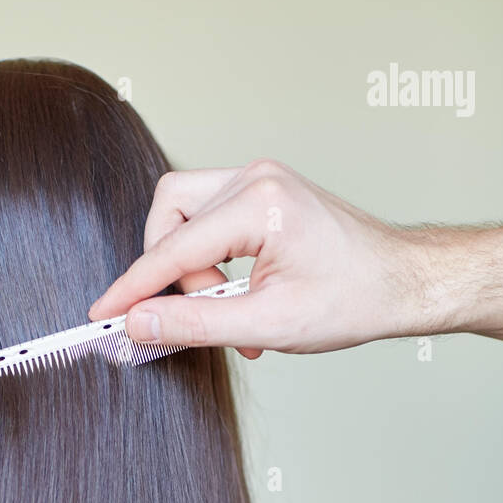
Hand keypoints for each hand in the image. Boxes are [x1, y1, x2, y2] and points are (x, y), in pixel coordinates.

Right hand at [88, 160, 414, 355]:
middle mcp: (256, 177)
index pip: (173, 248)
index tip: (102, 314)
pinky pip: (210, 220)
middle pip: (169, 213)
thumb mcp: (268, 326)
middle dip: (171, 270)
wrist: (401, 282)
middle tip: (205, 314)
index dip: (133, 287)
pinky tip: (241, 296)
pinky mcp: (262, 191)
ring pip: (185, 215)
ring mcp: (260, 179)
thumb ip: (195, 324)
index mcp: (260, 203)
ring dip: (194, 269)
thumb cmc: (353, 299)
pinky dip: (212, 261)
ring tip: (232, 313)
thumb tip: (138, 324)